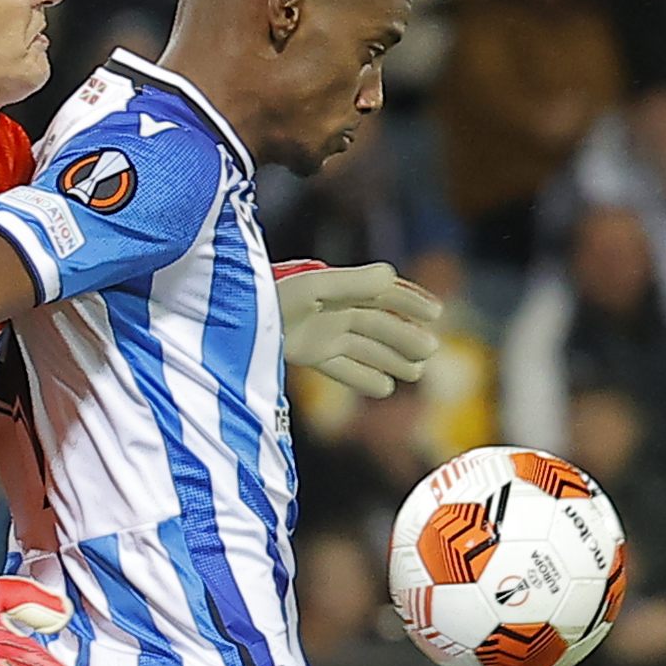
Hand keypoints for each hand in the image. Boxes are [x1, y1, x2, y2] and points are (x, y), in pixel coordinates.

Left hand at [272, 260, 440, 397]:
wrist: (229, 324)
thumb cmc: (268, 299)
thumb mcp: (311, 288)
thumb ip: (351, 282)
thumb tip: (392, 276)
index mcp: (334, 287)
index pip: (380, 291)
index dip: (409, 299)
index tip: (436, 311)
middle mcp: (330, 308)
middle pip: (376, 323)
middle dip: (405, 335)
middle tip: (431, 350)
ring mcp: (319, 332)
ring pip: (364, 346)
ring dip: (391, 358)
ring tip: (416, 373)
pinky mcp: (306, 353)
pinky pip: (342, 366)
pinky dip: (363, 377)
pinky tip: (384, 389)